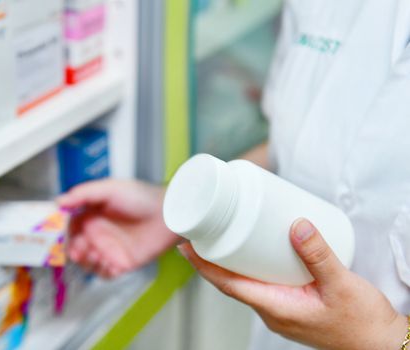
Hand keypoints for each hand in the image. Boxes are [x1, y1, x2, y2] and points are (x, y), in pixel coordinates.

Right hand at [57, 179, 178, 277]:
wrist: (169, 213)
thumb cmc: (141, 197)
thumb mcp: (110, 188)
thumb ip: (83, 194)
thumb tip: (58, 201)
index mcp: (92, 215)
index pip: (68, 227)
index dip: (60, 232)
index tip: (55, 234)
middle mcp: (98, 233)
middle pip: (73, 248)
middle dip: (72, 250)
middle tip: (79, 247)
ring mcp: (109, 249)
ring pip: (86, 263)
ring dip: (87, 261)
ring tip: (96, 253)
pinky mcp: (122, 263)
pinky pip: (105, 274)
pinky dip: (102, 271)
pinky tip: (110, 263)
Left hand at [179, 219, 407, 349]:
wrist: (380, 346)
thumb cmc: (362, 324)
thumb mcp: (341, 285)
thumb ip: (319, 254)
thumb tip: (297, 225)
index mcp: (276, 308)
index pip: (228, 285)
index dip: (204, 266)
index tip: (186, 248)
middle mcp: (272, 312)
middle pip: (232, 283)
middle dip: (212, 261)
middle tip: (201, 235)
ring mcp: (280, 311)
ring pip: (247, 285)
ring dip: (231, 264)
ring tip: (223, 238)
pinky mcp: (290, 308)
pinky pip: (262, 286)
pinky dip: (252, 269)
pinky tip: (257, 254)